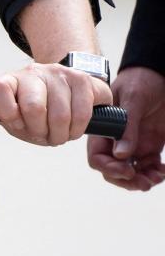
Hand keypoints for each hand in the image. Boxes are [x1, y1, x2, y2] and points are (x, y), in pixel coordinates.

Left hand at [0, 63, 112, 145]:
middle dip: (39, 132)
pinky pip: (82, 113)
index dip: (8, 116)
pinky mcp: (82, 79)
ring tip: (57, 134)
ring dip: (60, 134)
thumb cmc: (35, 105)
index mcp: (9, 81)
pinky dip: (77, 129)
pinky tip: (72, 128)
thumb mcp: (10, 110)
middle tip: (42, 135)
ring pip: (60, 115)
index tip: (17, 124)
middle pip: (33, 109)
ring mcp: (58, 74)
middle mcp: (32, 73)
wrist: (65, 87)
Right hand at [87, 66, 164, 190]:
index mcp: (105, 128)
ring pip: (131, 172)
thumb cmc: (142, 79)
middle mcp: (116, 139)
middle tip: (144, 182)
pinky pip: (149, 167)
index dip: (109, 168)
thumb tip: (121, 155)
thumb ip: (127, 127)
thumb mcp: (133, 99)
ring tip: (156, 177)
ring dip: (142, 180)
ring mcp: (134, 143)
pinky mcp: (150, 145)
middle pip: (112, 169)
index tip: (128, 171)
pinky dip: (155, 173)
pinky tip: (162, 170)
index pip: (97, 156)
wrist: (160, 73)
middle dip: (126, 180)